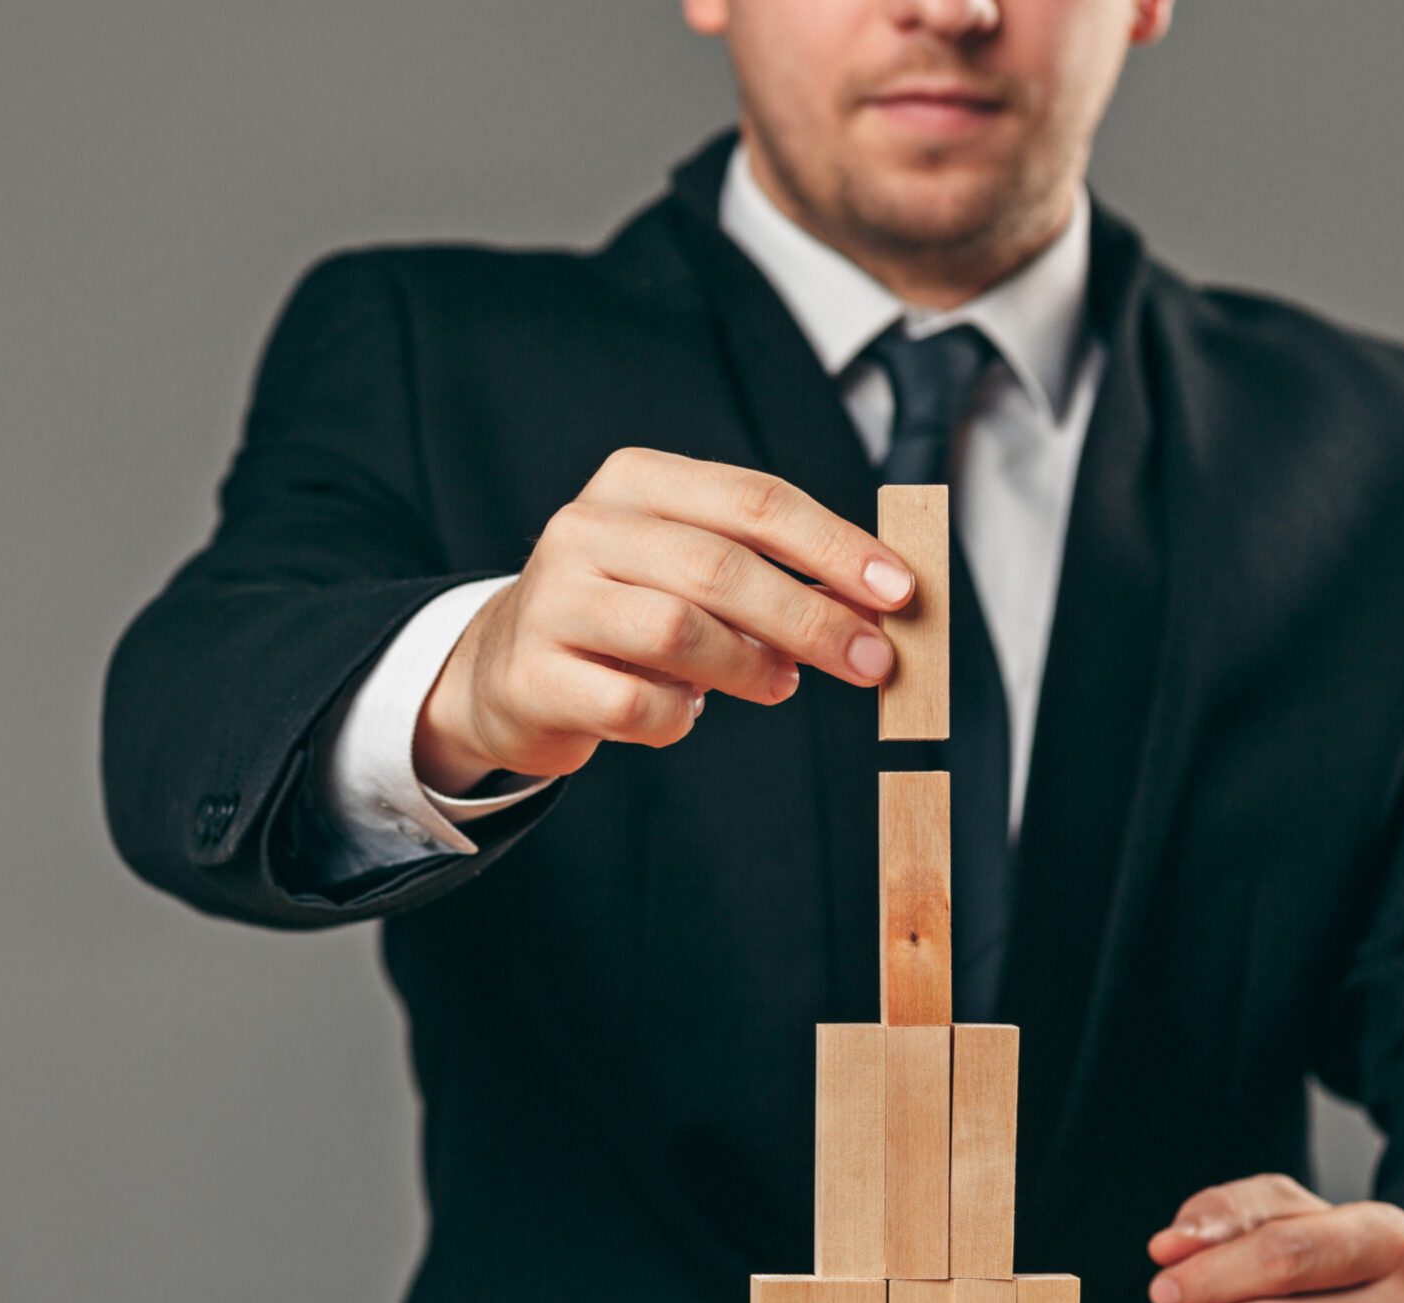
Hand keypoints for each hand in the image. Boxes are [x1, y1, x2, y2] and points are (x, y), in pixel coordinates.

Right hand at [414, 448, 916, 792]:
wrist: (506, 668)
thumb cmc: (625, 615)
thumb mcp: (688, 568)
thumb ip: (768, 573)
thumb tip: (873, 608)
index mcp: (635, 482)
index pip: (754, 501)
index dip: (834, 546)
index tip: (898, 590)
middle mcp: (586, 529)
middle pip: (722, 567)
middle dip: (811, 618)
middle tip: (871, 661)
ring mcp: (554, 601)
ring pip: (678, 631)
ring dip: (748, 668)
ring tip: (775, 685)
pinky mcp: (536, 676)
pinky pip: (636, 705)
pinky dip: (678, 719)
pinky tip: (682, 714)